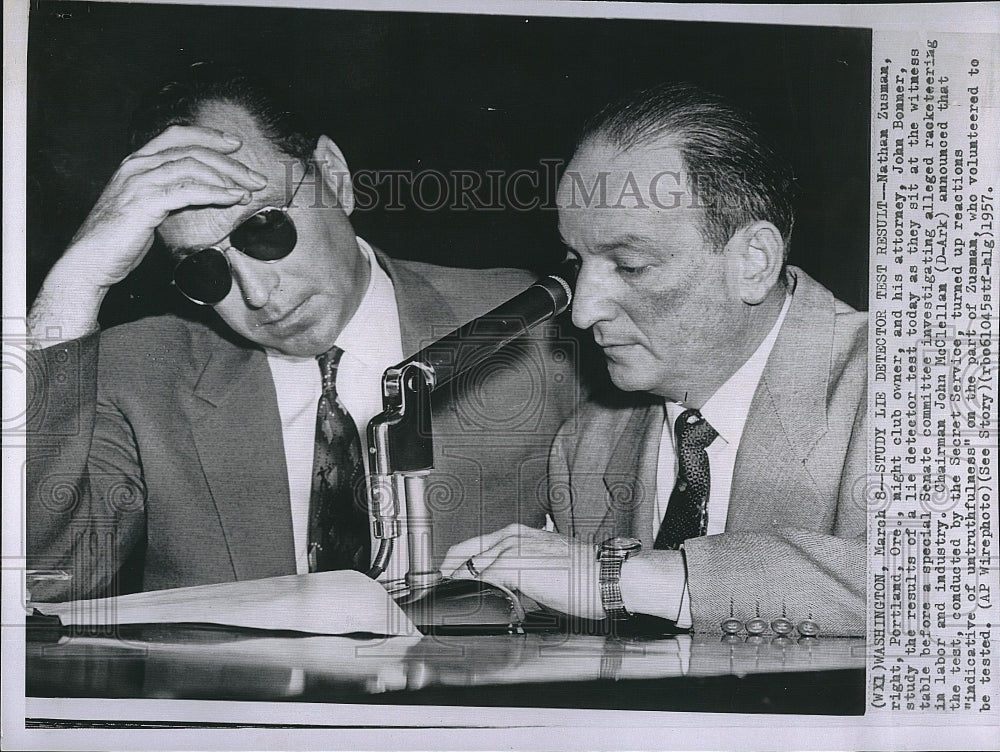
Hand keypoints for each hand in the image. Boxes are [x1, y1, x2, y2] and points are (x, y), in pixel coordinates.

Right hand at [63, 125, 268, 289]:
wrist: (90, 261)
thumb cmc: (120, 240)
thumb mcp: (149, 208)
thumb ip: (171, 193)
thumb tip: (206, 193)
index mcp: (137, 162)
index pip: (177, 135)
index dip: (208, 136)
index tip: (236, 145)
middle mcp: (137, 165)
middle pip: (192, 150)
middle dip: (230, 162)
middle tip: (255, 177)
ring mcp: (139, 181)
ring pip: (193, 166)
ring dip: (227, 178)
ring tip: (249, 191)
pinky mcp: (145, 202)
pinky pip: (188, 190)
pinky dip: (215, 193)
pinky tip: (233, 199)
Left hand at [441, 524, 603, 619]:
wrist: (606, 576)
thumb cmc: (586, 575)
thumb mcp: (545, 568)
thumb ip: (519, 576)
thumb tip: (506, 595)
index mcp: (518, 534)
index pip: (472, 547)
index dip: (455, 565)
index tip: (446, 578)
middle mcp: (511, 537)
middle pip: (464, 556)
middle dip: (453, 577)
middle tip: (446, 591)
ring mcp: (510, 550)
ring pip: (471, 570)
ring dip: (466, 589)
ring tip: (467, 606)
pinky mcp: (513, 566)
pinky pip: (481, 582)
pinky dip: (477, 596)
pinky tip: (482, 608)